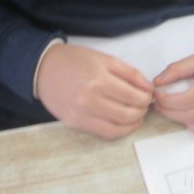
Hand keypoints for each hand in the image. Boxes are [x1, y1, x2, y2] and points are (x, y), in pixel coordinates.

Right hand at [36, 43, 153, 138]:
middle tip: (145, 104)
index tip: (150, 94)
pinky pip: (104, 133)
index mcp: (99, 80)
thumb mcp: (105, 59)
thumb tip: (148, 87)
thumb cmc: (75, 61)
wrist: (43, 70)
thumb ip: (130, 73)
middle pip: (128, 113)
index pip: (134, 96)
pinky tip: (125, 123)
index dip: (147, 97)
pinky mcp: (75, 124)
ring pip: (118, 127)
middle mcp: (90, 100)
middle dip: (143, 109)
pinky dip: (120, 130)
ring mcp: (81, 115)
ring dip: (134, 122)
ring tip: (138, 113)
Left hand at [152, 42, 193, 134]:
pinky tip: (185, 113)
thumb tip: (156, 83)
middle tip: (158, 100)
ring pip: (192, 123)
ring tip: (169, 105)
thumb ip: (177, 69)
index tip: (156, 93)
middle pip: (185, 114)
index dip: (164, 100)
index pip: (182, 101)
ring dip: (176, 116)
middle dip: (166, 109)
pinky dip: (191, 124)